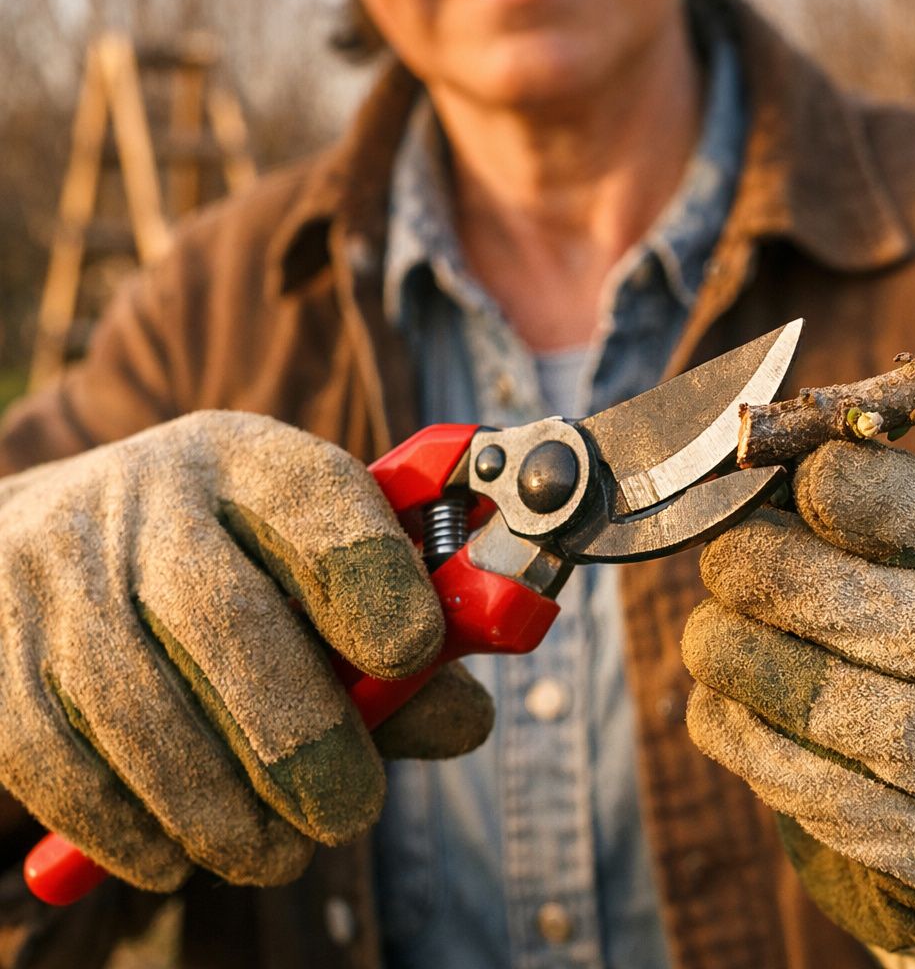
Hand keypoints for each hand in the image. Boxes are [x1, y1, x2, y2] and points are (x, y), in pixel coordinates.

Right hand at [0, 411, 491, 891]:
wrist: (30, 548)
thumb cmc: (221, 572)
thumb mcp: (311, 573)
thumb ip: (395, 650)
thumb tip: (464, 719)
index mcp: (252, 463)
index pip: (317, 496)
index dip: (372, 576)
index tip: (414, 652)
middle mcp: (148, 498)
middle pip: (222, 616)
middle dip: (299, 735)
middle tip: (350, 812)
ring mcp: (56, 571)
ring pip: (134, 702)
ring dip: (217, 805)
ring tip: (279, 856)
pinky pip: (56, 757)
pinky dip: (124, 827)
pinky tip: (179, 860)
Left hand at [684, 442, 914, 955]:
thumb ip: (909, 521)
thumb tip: (789, 470)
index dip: (899, 504)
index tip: (810, 476)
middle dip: (807, 589)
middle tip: (727, 559)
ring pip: (882, 731)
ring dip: (767, 672)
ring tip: (706, 633)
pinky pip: (844, 809)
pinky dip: (762, 750)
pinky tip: (720, 705)